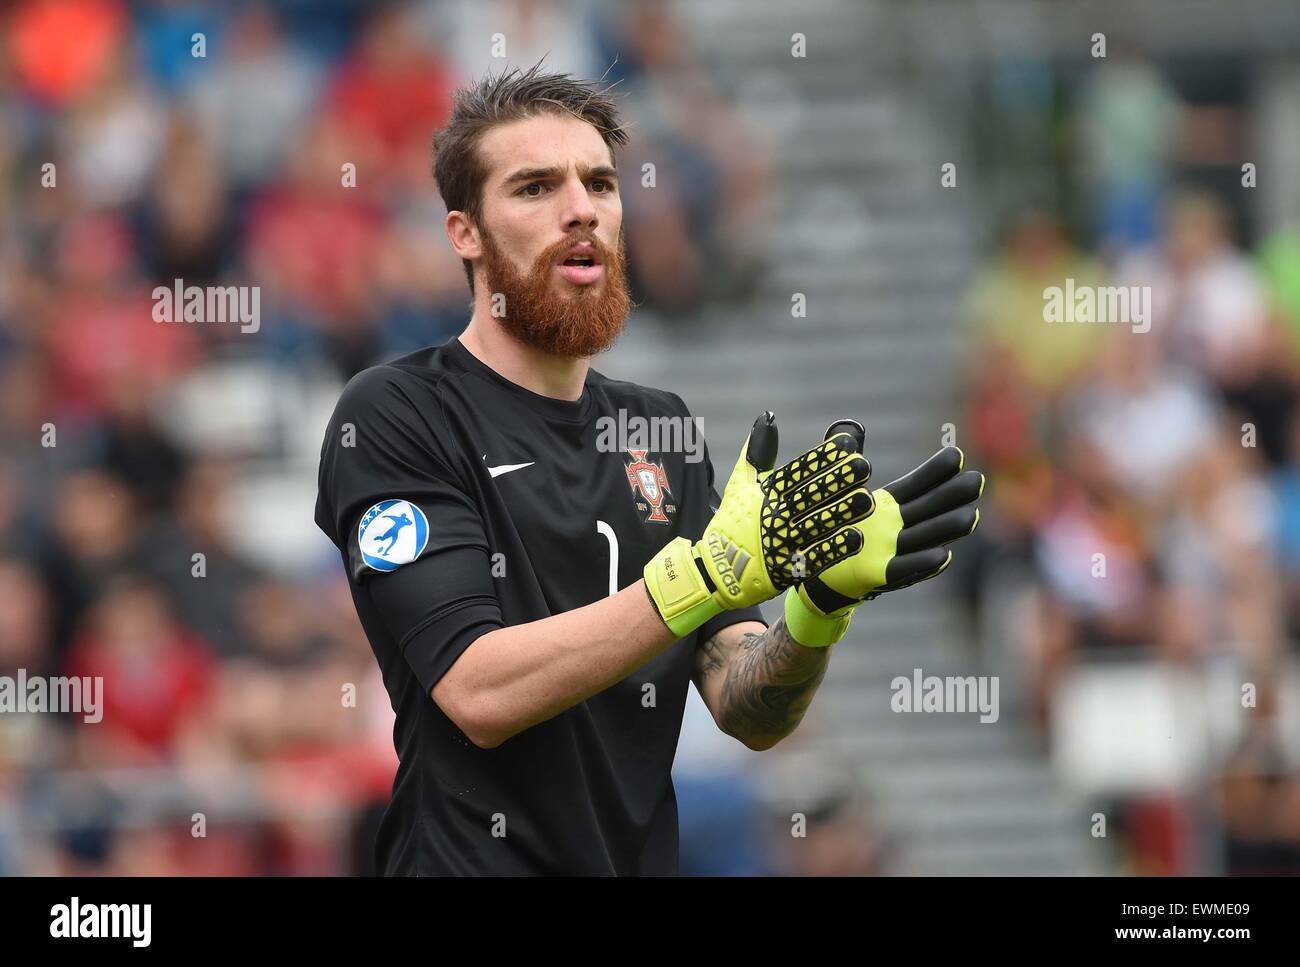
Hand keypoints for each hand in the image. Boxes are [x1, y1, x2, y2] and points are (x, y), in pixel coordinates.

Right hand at [644, 412, 873, 637]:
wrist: (715, 571)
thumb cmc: (732, 523)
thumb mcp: (740, 484)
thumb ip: (756, 451)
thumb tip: (767, 417)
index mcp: (765, 493)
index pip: (796, 472)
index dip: (820, 459)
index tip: (845, 445)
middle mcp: (774, 516)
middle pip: (809, 496)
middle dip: (836, 481)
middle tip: (863, 467)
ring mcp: (782, 543)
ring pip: (816, 525)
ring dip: (841, 512)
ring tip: (866, 500)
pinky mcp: (788, 569)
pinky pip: (815, 557)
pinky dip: (835, 548)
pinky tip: (857, 537)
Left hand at [784, 436, 983, 646]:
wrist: (812, 568)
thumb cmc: (831, 525)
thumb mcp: (836, 490)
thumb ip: (845, 461)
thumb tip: (850, 427)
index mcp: (889, 505)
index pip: (916, 485)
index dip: (935, 472)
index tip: (955, 455)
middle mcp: (895, 528)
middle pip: (928, 509)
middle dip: (952, 497)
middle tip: (976, 480)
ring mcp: (890, 551)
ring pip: (923, 537)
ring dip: (946, 529)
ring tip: (971, 517)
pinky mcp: (877, 574)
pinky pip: (902, 569)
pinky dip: (921, 563)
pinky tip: (943, 555)